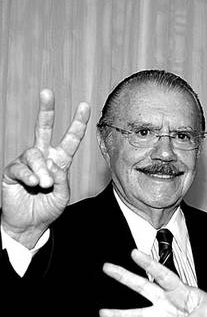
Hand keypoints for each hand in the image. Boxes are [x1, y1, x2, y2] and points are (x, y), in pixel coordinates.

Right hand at [1, 89, 89, 247]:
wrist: (31, 225)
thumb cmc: (48, 208)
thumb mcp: (62, 195)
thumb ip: (61, 180)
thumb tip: (54, 164)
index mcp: (59, 161)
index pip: (70, 139)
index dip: (77, 124)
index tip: (84, 106)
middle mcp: (43, 157)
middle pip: (43, 129)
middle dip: (46, 110)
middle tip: (47, 92)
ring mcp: (26, 163)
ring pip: (34, 154)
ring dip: (41, 170)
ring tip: (43, 185)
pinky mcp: (12, 172)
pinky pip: (20, 168)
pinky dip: (29, 176)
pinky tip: (33, 184)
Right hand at [99, 249, 206, 316]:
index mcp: (179, 288)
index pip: (163, 274)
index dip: (149, 264)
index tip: (134, 253)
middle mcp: (167, 299)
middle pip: (142, 287)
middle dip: (124, 277)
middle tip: (106, 267)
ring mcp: (163, 314)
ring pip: (138, 313)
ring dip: (120, 314)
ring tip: (101, 313)